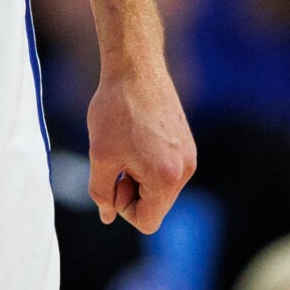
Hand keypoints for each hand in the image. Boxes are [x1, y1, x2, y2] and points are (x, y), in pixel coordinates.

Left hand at [85, 58, 195, 232]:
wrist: (135, 67)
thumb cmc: (114, 110)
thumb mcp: (100, 155)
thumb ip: (102, 192)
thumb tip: (108, 216)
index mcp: (166, 178)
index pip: (147, 222)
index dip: (123, 207)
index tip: (113, 178)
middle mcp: (186, 170)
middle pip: (155, 206)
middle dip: (131, 190)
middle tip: (116, 159)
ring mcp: (189, 155)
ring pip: (159, 187)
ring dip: (138, 175)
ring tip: (125, 145)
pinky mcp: (186, 142)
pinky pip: (166, 168)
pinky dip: (147, 161)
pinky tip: (135, 135)